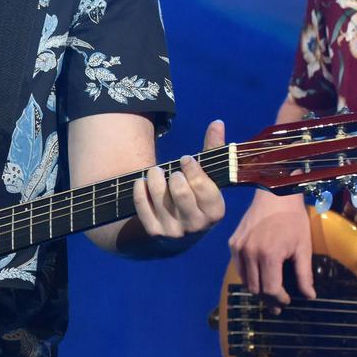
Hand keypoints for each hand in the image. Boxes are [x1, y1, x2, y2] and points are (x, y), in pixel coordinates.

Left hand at [130, 119, 227, 242]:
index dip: (192, 167)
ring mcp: (174, 231)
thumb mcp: (210, 179)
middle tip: (172, 170)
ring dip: (155, 176)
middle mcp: (196, 226)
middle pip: (180, 190)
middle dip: (174, 173)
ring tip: (156, 171)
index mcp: (215, 213)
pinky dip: (140, 188)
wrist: (181, 234)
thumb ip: (214, 150)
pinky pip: (141, 203)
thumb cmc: (197, 198)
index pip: (202, 186)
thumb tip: (217, 122)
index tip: (186, 159)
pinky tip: (142, 182)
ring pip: (159, 194)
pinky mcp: (154, 232)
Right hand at [228, 187, 314, 302]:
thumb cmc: (293, 220)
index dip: (279, 299)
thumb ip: (304, 274)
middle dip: (268, 298)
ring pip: (245, 281)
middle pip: (256, 289)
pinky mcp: (233, 244)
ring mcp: (238, 248)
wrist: (274, 195)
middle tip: (279, 300)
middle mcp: (249, 254)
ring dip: (257, 288)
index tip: (288, 301)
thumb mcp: (303, 247)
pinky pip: (239, 268)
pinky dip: (248, 275)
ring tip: (269, 290)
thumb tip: (309, 296)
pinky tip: (259, 274)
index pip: (270, 289)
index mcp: (269, 256)